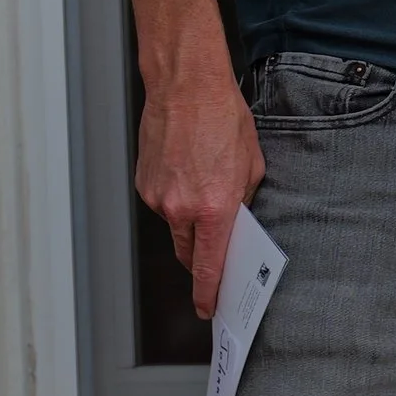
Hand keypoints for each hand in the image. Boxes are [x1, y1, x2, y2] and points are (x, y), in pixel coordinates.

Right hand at [136, 67, 264, 324]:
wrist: (185, 86)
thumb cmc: (223, 118)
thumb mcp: (252, 165)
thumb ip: (246, 201)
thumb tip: (240, 222)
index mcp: (213, 207)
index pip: (209, 266)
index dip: (209, 293)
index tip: (210, 308)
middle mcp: (180, 207)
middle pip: (190, 254)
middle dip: (204, 260)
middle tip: (218, 256)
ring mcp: (157, 196)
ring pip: (176, 229)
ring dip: (191, 224)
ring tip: (206, 191)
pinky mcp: (144, 183)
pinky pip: (163, 205)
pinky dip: (176, 201)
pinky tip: (189, 175)